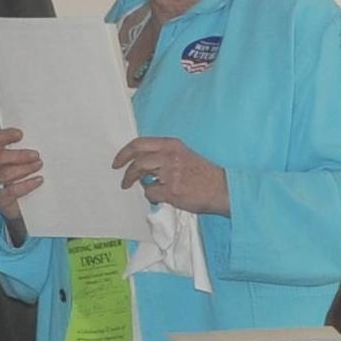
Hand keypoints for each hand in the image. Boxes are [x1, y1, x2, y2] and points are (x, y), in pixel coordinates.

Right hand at [0, 127, 43, 220]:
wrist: (16, 208)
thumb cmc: (19, 180)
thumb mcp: (20, 163)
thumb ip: (25, 152)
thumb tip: (43, 141)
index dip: (6, 135)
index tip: (20, 134)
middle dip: (20, 155)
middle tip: (36, 155)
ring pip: (5, 173)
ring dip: (25, 168)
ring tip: (39, 166)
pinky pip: (12, 190)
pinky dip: (26, 184)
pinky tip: (38, 180)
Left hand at [111, 135, 226, 217]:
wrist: (222, 189)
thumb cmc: (204, 174)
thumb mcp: (184, 155)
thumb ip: (163, 156)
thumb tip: (141, 164)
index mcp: (172, 145)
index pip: (140, 143)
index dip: (125, 153)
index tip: (118, 161)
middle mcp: (170, 156)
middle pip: (137, 159)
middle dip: (126, 171)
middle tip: (124, 180)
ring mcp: (171, 174)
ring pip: (141, 175)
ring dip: (134, 182)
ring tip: (133, 187)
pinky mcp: (172, 191)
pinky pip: (151, 193)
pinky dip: (151, 196)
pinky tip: (159, 196)